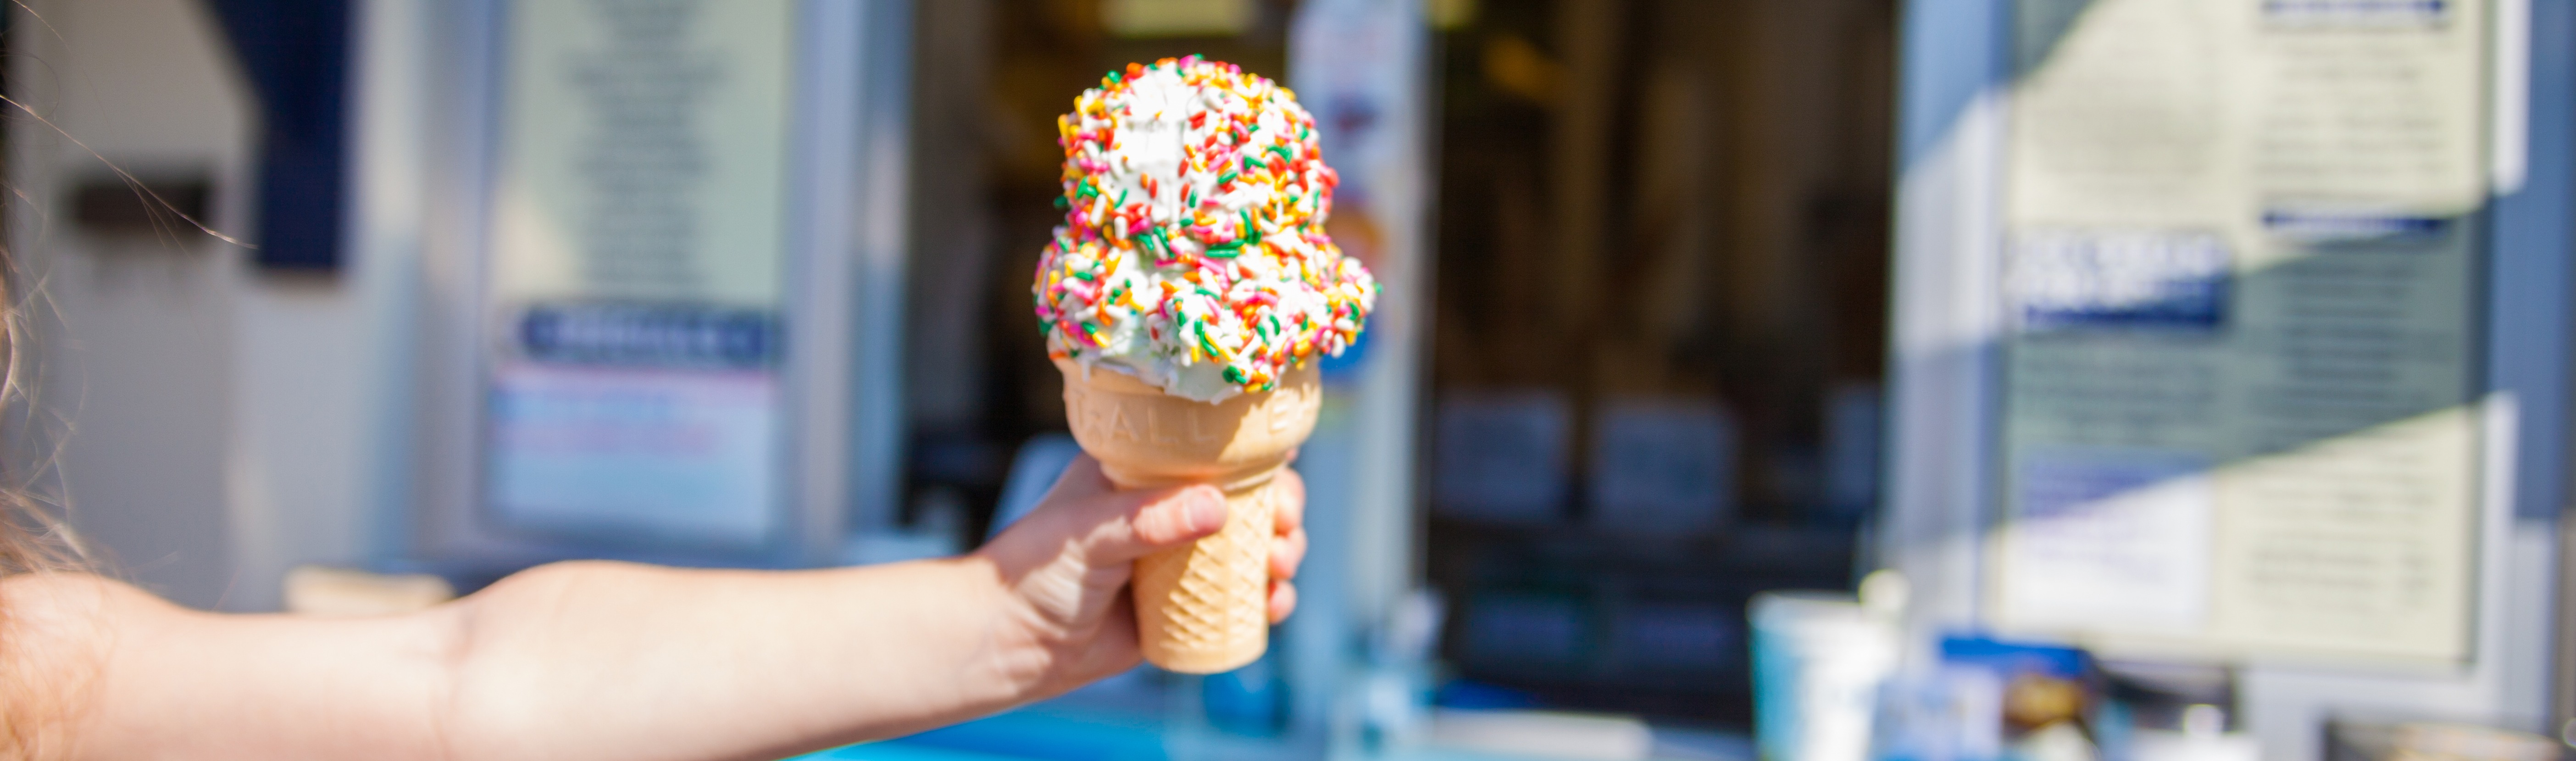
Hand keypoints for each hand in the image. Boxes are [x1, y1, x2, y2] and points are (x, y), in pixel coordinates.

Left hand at [970, 455, 1307, 697]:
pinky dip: (1264, 600)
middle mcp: (1164, 511)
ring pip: (1248, 549)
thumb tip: (1218, 508)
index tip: (1282, 474)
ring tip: (1280, 569)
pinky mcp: (1180, 607)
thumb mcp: (1089, 535)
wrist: (1009, 645)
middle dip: (1279, 512)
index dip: (1255, 460)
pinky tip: (1273, 605)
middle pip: (1243, 501)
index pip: (1209, 452)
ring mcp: (1176, 559)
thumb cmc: (1034, 573)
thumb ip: (1148, 520)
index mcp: (1139, 474)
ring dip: (1279, 554)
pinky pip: (1235, 599)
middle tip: (1285, 530)